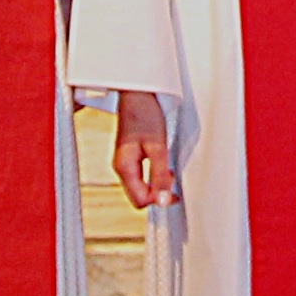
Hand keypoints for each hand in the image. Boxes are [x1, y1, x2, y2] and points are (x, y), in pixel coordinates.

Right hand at [110, 90, 181, 208]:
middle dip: (158, 193)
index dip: (158, 200)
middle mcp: (121, 168)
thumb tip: (162, 201)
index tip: (174, 192)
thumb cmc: (145, 115)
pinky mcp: (130, 157)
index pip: (140, 200)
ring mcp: (124, 163)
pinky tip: (163, 166)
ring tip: (169, 171)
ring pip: (141, 187)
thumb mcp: (158, 147)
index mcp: (124, 167)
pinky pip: (141, 176)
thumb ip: (160, 176)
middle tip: (173, 180)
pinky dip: (154, 176)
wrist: (137, 94)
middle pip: (139, 196)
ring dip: (157, 184)